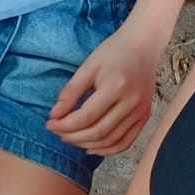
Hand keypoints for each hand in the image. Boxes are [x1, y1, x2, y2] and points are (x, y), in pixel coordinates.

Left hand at [48, 21, 159, 156]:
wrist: (144, 45)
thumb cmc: (114, 52)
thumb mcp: (88, 66)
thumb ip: (71, 91)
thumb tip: (54, 115)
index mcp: (116, 86)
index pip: (85, 117)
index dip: (64, 125)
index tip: (50, 124)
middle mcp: (131, 102)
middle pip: (97, 132)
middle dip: (73, 137)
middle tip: (58, 133)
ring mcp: (140, 111)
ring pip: (110, 141)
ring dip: (87, 144)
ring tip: (71, 138)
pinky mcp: (144, 116)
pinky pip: (126, 142)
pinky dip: (107, 150)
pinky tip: (91, 147)